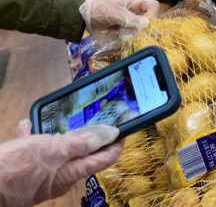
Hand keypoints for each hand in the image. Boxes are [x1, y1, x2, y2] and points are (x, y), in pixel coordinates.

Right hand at [0, 119, 122, 206]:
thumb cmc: (14, 170)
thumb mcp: (53, 149)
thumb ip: (82, 142)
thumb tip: (110, 134)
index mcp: (73, 171)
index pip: (105, 158)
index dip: (116, 143)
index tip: (123, 128)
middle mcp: (63, 175)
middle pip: (84, 152)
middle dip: (88, 134)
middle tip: (90, 117)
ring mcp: (46, 174)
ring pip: (60, 149)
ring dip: (59, 133)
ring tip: (54, 119)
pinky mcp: (30, 171)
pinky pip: (39, 152)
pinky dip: (37, 138)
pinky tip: (27, 126)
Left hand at [79, 0, 159, 37]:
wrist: (86, 18)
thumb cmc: (99, 8)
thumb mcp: (113, 12)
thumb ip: (129, 18)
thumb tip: (146, 24)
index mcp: (136, 5)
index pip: (153, 7)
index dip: (153, 14)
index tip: (147, 24)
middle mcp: (137, 16)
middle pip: (151, 24)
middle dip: (146, 32)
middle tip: (137, 36)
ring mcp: (133, 28)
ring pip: (143, 36)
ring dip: (136, 40)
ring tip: (123, 39)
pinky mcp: (127, 38)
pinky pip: (133, 44)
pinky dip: (128, 46)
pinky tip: (118, 42)